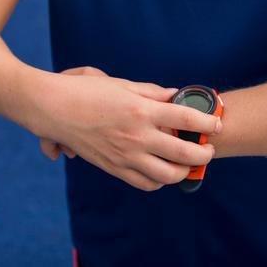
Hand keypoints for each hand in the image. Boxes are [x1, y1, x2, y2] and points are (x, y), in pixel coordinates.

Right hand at [33, 67, 219, 190]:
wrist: (50, 108)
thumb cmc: (83, 90)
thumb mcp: (120, 84)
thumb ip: (150, 92)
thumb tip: (174, 95)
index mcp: (140, 110)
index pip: (187, 118)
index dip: (208, 121)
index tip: (216, 122)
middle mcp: (136, 136)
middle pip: (184, 153)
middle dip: (203, 153)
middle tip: (208, 148)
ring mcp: (125, 155)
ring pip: (167, 176)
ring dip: (183, 171)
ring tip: (188, 163)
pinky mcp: (113, 167)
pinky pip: (144, 183)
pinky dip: (159, 181)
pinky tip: (161, 171)